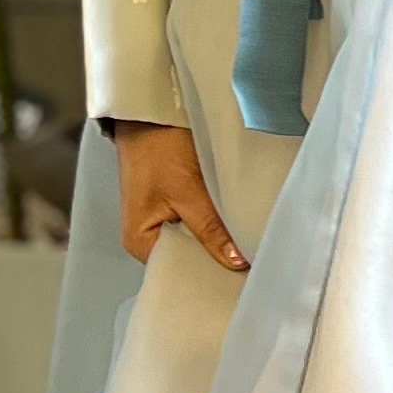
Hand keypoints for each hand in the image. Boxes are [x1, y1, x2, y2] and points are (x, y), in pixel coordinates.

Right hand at [112, 119, 247, 272]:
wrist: (151, 113)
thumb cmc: (157, 148)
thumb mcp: (187, 191)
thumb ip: (210, 229)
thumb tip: (236, 261)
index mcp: (140, 243)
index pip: (178, 271)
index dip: (208, 274)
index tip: (239, 279)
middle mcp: (148, 237)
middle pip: (188, 258)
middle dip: (216, 259)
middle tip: (251, 263)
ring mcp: (163, 221)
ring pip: (196, 241)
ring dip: (218, 240)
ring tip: (248, 248)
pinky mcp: (176, 206)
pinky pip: (199, 224)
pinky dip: (215, 225)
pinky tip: (236, 228)